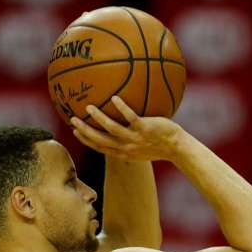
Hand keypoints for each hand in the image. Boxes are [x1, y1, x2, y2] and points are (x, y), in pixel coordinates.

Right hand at [69, 96, 184, 161]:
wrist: (179, 148)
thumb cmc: (163, 145)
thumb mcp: (144, 146)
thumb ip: (132, 136)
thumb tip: (125, 122)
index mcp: (124, 153)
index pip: (100, 148)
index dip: (86, 140)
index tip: (75, 132)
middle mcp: (127, 148)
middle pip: (100, 140)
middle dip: (85, 131)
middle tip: (72, 119)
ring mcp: (136, 139)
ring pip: (112, 129)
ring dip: (99, 118)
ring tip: (88, 107)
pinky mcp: (145, 129)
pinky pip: (130, 117)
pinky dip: (121, 108)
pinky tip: (114, 98)